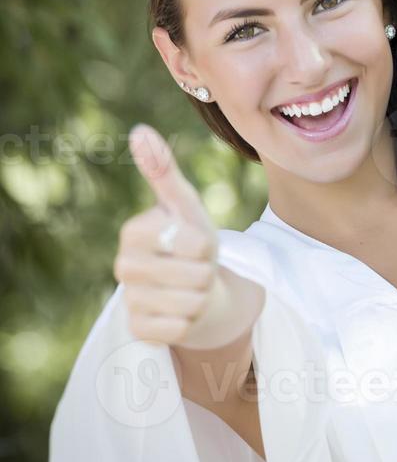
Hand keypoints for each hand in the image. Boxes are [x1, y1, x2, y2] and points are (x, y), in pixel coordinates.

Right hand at [113, 124, 229, 347]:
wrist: (195, 289)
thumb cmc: (190, 242)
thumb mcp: (186, 206)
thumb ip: (164, 171)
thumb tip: (139, 130)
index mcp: (133, 232)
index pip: (194, 243)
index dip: (207, 246)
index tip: (195, 244)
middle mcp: (122, 267)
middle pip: (194, 275)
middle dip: (206, 273)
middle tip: (194, 269)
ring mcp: (128, 301)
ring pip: (191, 303)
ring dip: (201, 298)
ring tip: (190, 289)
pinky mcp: (138, 331)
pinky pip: (180, 329)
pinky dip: (190, 322)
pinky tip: (180, 313)